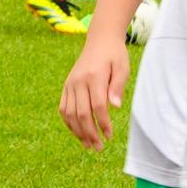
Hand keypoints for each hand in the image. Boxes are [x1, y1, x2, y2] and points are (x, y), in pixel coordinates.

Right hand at [60, 34, 129, 149]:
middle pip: (82, 113)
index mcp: (94, 76)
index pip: (98, 106)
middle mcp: (79, 81)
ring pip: (69, 113)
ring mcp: (70, 84)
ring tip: (88, 145)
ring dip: (78, 132)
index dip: (103, 124)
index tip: (109, 136)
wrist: (100, 40)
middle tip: (98, 147)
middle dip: (89, 133)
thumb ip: (117, 87)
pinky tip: (78, 132)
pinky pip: (63, 108)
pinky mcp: (66, 86)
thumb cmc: (115, 55)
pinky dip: (69, 122)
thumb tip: (115, 107)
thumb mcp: (122, 67)